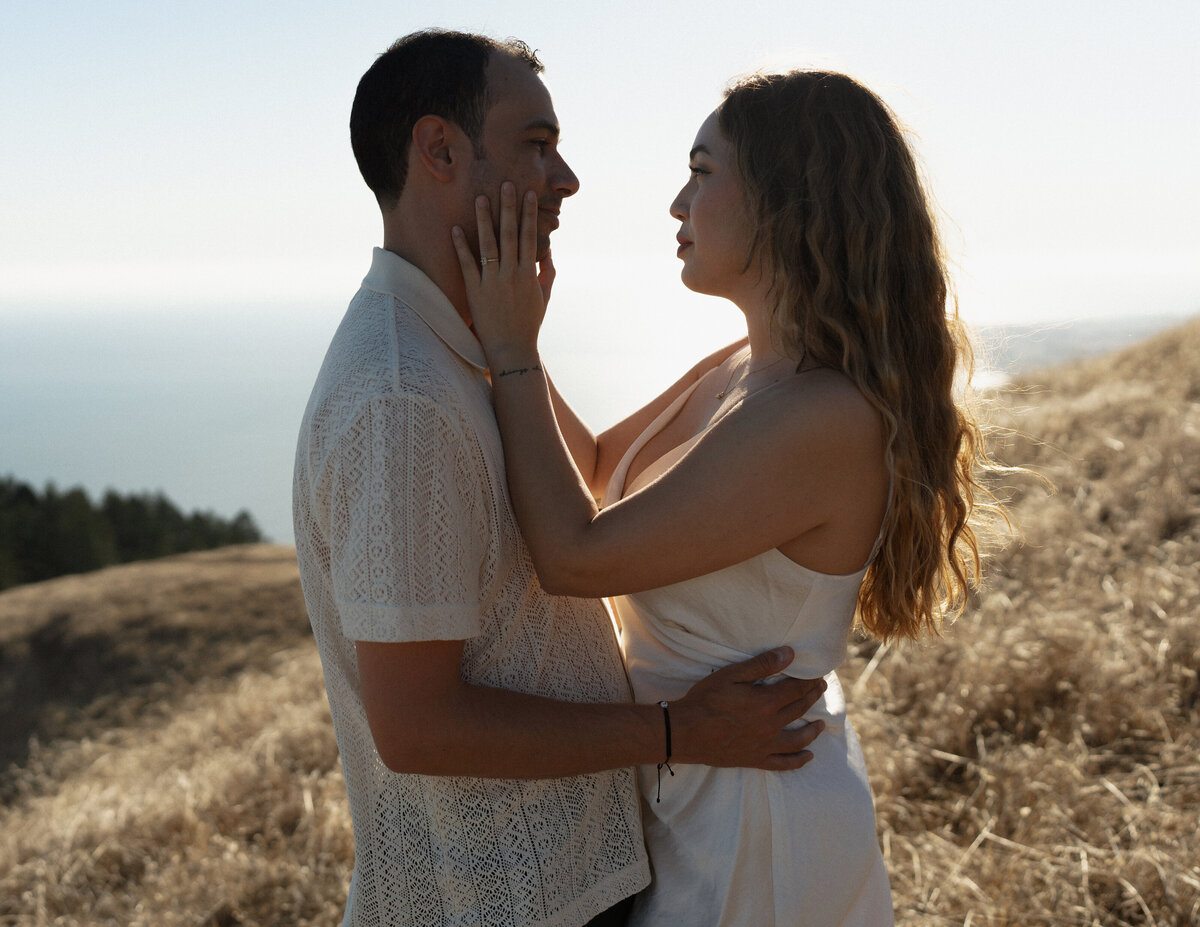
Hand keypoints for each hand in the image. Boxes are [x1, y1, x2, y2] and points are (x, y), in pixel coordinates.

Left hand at [452, 182, 545, 367]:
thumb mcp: (544, 297)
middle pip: (511, 235)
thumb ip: (547, 273)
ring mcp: (493, 282)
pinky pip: (468, 265)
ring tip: (480, 198)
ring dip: (484, 220)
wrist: (512, 349)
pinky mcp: (475, 292)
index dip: (529, 215)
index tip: (528, 194)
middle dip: (508, 208)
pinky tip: (455, 228)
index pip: (530, 237)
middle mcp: (511, 274)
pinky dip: (461, 247)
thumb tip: (548, 252)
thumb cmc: (529, 324)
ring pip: (489, 245)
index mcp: (529, 274)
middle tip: (506, 184)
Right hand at [669, 647, 825, 770]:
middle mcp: (771, 725)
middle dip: (812, 697)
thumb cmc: (706, 700)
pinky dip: (798, 760)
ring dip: (812, 731)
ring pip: (798, 739)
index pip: (796, 689)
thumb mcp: (732, 675)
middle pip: (799, 709)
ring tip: (821, 724)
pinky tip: (808, 756)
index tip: (818, 674)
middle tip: (820, 689)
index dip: (809, 681)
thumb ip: (762, 665)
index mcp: (766, 702)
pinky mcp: (755, 759)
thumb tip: (789, 654)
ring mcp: (765, 745)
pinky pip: (783, 764)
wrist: (686, 732)